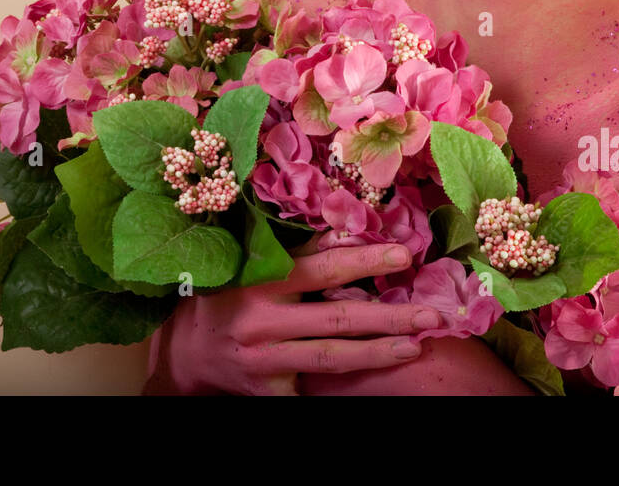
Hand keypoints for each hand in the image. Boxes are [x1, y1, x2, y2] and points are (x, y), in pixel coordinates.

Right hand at [143, 240, 441, 395]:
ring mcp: (266, 360)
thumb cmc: (228, 294)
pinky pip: (311, 389)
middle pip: (337, 319)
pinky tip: (381, 380)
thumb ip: (298, 250)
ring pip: (332, 356)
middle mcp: (263, 322)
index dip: (364, 260)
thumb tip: (347, 226)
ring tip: (417, 345)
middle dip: (389, 317)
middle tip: (432, 315)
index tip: (404, 253)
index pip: (323, 268)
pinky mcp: (268, 391)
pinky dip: (344, 386)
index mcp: (262, 280)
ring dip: (379, 352)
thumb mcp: (254, 264)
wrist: (187, 352)